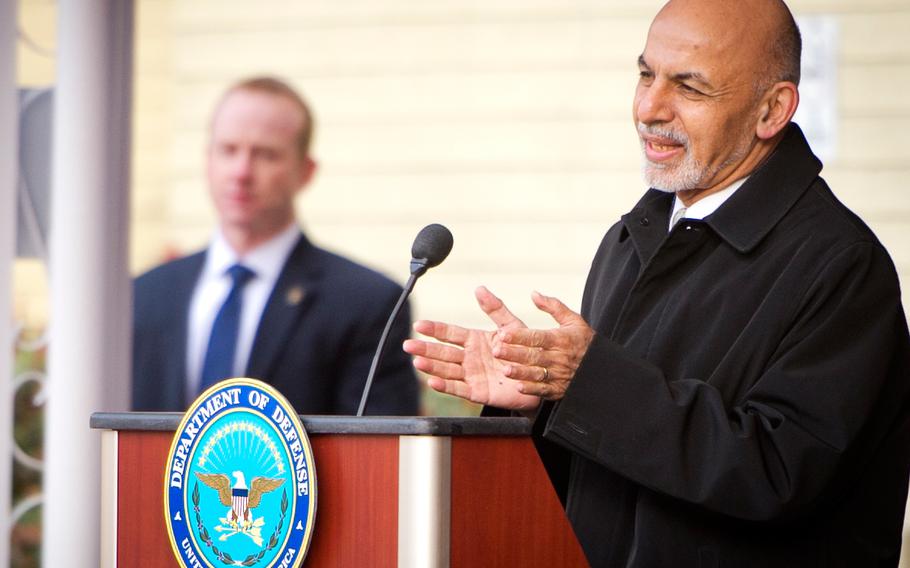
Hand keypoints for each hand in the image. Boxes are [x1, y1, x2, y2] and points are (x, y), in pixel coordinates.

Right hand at [403, 286, 541, 410]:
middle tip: (408, 344)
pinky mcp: (477, 392)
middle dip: (425, 348)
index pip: (450, 333)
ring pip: (446, 370)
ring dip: (431, 366)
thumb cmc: (524, 351)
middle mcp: (469, 357)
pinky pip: (458, 388)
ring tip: (417, 361)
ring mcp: (471, 375)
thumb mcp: (511, 326)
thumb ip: (496, 309)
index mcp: (474, 340)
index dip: (435, 329)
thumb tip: (480, 288)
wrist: (540, 378)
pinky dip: (445, 386)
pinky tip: (432, 381)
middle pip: (443, 352)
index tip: (419, 325)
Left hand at [493, 291, 593, 401]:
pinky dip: (532, 389)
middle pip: (533, 355)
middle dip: (514, 354)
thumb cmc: (585, 341)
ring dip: (520, 373)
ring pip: (537, 374)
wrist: (604, 367)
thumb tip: (534, 294)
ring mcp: (559, 375)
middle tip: (496, 351)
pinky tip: (519, 387)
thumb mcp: (573, 320)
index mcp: (561, 339)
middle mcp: (559, 358)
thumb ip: (553, 306)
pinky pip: (545, 390)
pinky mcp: (560, 389)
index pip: (537, 337)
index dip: (520, 336)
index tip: (503, 334)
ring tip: (504, 370)